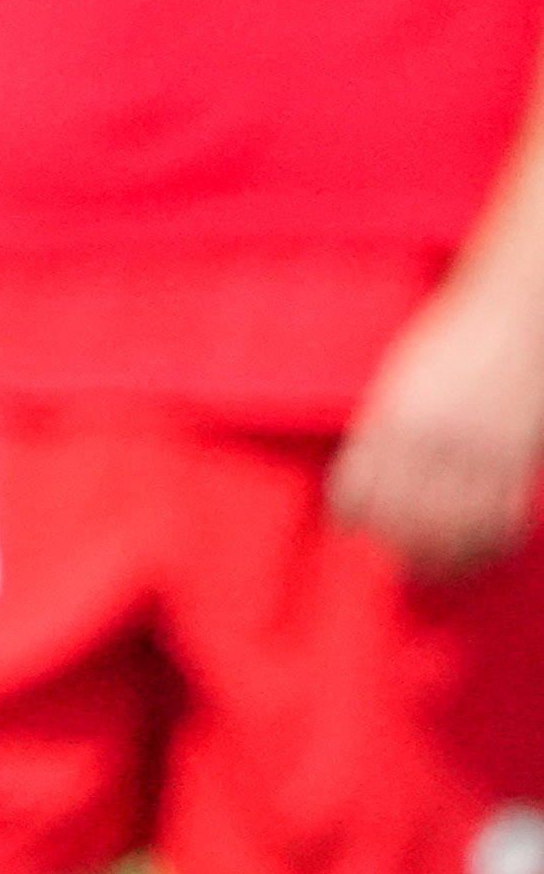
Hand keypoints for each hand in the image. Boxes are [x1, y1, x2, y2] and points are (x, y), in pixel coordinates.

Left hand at [335, 268, 543, 574]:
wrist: (515, 311)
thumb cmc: (456, 339)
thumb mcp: (405, 379)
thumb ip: (388, 427)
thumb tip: (373, 481)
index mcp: (390, 420)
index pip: (357, 493)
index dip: (360, 518)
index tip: (364, 528)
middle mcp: (428, 439)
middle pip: (403, 519)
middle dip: (403, 545)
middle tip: (408, 558)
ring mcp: (475, 448)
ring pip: (451, 527)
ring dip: (447, 553)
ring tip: (445, 562)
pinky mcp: (516, 454)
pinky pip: (500, 514)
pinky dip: (491, 539)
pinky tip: (487, 543)